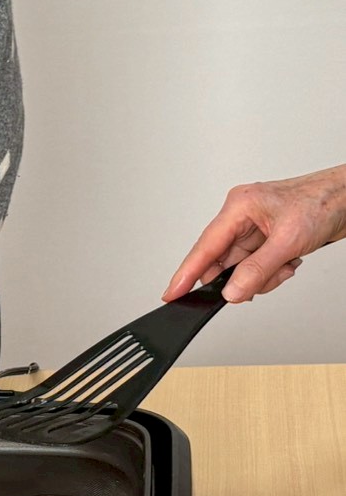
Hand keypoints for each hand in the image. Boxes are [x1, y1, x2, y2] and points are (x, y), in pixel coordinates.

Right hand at [164, 164, 345, 303]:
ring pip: (241, 267)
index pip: (205, 246)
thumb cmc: (323, 202)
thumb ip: (257, 269)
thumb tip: (233, 291)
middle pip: (223, 261)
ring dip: (262, 276)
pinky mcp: (267, 238)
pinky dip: (271, 272)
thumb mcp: (289, 241)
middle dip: (241, 277)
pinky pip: (256, 266)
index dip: (187, 272)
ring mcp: (255, 228)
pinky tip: (288, 263)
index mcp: (239, 206)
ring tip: (285, 267)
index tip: (172, 292)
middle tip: (255, 286)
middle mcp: (242, 216)